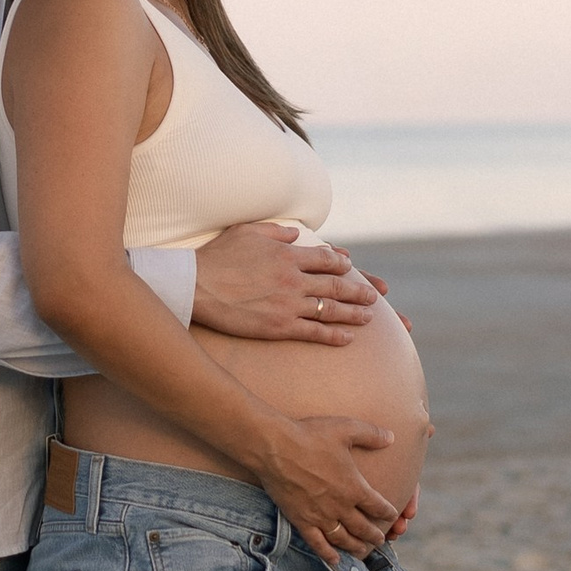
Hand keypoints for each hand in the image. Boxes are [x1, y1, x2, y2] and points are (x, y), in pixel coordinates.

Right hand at [192, 223, 381, 343]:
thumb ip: (278, 231)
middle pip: (336, 285)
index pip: (326, 258)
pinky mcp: (279, 327)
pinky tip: (347, 339)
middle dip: (358, 290)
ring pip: (331, 310)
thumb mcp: (249, 231)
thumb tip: (298, 234)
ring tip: (369, 317)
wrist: (196, 285)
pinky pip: (314, 332)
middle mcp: (294, 279)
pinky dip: (334, 335)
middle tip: (375, 296)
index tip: (351, 266)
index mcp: (288, 255)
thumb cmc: (218, 256)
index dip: (342, 263)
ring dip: (353, 314)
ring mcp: (288, 304)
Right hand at [257, 416, 397, 564]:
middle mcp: (340, 506)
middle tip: (380, 539)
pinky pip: (317, 543)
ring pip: (343, 538)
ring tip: (362, 551)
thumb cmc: (310, 435)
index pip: (377, 505)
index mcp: (354, 487)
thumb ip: (371, 434)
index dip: (387, 511)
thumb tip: (391, 437)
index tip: (392, 514)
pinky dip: (328, 554)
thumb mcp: (346, 428)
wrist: (274, 448)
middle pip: (363, 527)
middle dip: (374, 535)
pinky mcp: (301, 521)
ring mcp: (320, 516)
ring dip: (355, 546)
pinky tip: (335, 560)